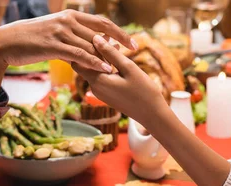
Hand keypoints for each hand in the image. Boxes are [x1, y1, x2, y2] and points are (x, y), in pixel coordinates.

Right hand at [0, 10, 135, 101]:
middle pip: (101, 32)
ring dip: (108, 56)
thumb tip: (88, 43)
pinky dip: (95, 62)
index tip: (133, 42)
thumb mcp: (54, 31)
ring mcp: (61, 32)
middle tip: (134, 52)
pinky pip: (79, 54)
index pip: (102, 22)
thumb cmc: (31, 39)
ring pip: (91, 45)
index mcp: (71, 15)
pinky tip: (106, 69)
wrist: (6, 42)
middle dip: (120, 42)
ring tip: (123, 66)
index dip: (120, 32)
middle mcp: (68, 20)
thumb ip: (72, 35)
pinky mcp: (54, 45)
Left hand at [73, 35, 230, 185]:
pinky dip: (107, 66)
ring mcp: (100, 92)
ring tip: (115, 44)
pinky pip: (102, 76)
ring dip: (102, 57)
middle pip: (86, 64)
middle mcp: (94, 88)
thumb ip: (110, 53)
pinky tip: (118, 57)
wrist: (152, 114)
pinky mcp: (106, 94)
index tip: (96, 36)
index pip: (78, 60)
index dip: (83, 47)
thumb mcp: (128, 68)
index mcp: (97, 81)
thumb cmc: (143, 91)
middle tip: (108, 36)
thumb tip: (95, 38)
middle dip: (95, 50)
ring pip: (95, 69)